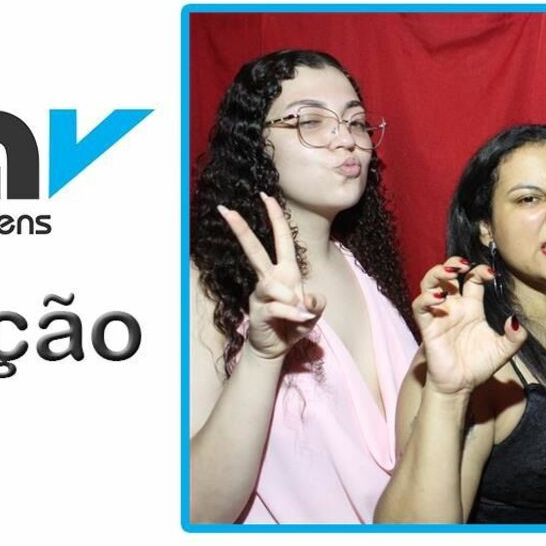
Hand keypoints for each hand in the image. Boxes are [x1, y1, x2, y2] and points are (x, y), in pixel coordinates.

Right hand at [216, 193, 323, 360]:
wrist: (277, 349)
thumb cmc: (294, 324)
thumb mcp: (314, 312)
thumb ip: (317, 303)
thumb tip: (305, 299)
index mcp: (286, 272)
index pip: (282, 239)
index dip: (275, 217)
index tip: (266, 196)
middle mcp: (270, 278)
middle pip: (255, 250)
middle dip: (241, 230)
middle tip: (228, 210)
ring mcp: (261, 294)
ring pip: (270, 283)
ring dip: (290, 297)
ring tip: (301, 312)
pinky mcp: (258, 311)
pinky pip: (277, 307)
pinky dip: (292, 314)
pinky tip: (299, 320)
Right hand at [412, 257, 524, 396]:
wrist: (462, 386)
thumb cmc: (479, 365)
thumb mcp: (504, 350)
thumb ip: (514, 337)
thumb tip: (515, 320)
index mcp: (472, 307)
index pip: (473, 279)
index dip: (480, 271)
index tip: (491, 273)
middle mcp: (454, 307)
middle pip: (447, 275)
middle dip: (453, 263)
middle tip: (463, 263)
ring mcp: (439, 315)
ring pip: (429, 284)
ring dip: (436, 273)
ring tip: (449, 271)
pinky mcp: (428, 327)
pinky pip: (420, 307)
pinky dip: (426, 298)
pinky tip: (440, 298)